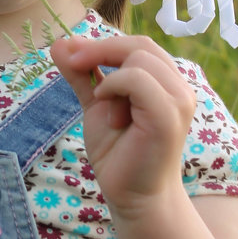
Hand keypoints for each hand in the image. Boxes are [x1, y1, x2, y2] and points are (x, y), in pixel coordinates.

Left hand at [49, 35, 196, 220]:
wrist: (131, 195)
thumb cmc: (118, 150)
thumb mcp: (94, 103)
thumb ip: (81, 73)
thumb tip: (59, 43)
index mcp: (165, 81)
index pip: (138, 44)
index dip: (103, 43)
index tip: (71, 51)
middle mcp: (178, 87)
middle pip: (140, 45)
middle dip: (101, 49)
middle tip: (73, 63)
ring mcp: (178, 100)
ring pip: (140, 58)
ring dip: (111, 78)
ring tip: (106, 108)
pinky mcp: (168, 116)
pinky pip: (138, 80)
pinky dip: (114, 86)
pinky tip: (109, 112)